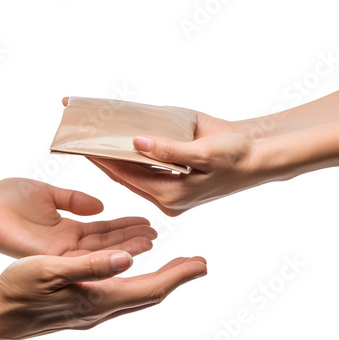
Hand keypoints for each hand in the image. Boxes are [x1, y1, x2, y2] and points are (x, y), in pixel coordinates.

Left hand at [0, 178, 157, 256]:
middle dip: (132, 238)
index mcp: (67, 227)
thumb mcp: (49, 193)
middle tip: (158, 235)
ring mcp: (61, 255)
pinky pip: (84, 259)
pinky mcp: (52, 260)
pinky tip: (126, 252)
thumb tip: (101, 205)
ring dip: (125, 248)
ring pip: (100, 253)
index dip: (126, 225)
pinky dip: (106, 256)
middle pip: (107, 242)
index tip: (147, 221)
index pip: (104, 228)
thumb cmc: (8, 198)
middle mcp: (68, 244)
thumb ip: (74, 199)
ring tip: (151, 243)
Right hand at [0, 250, 206, 339]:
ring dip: (158, 278)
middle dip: (175, 277)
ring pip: (136, 294)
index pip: (150, 287)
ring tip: (173, 264)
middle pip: (149, 293)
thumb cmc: (18, 291)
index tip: (202, 264)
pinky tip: (131, 271)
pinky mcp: (82, 307)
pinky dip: (137, 280)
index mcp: (98, 299)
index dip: (178, 275)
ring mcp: (92, 311)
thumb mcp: (49, 270)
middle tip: (196, 263)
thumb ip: (89, 265)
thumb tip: (127, 259)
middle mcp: (101, 309)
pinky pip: (120, 294)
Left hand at [89, 133, 262, 215]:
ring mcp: (169, 195)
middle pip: (126, 177)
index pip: (128, 176)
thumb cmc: (236, 156)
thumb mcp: (205, 152)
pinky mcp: (173, 186)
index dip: (105, 160)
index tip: (85, 144)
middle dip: (104, 159)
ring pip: (133, 174)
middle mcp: (166, 199)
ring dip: (115, 158)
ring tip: (95, 140)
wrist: (257, 159)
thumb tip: (136, 143)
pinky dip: (131, 159)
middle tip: (82, 140)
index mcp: (171, 196)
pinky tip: (119, 146)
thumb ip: (170, 150)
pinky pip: (145, 172)